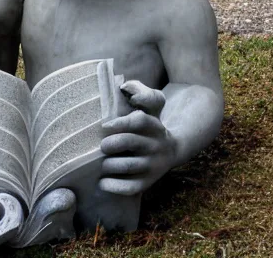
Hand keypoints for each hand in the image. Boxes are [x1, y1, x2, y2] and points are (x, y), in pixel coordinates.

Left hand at [99, 81, 177, 195]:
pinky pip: (131, 187)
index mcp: (154, 125)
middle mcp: (155, 145)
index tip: (104, 126)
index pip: (138, 121)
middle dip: (110, 144)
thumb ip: (140, 92)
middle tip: (102, 145)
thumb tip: (124, 86)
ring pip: (128, 165)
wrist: (171, 151)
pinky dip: (114, 186)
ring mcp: (153, 165)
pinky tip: (102, 182)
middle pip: (130, 142)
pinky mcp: (149, 182)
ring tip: (101, 163)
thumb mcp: (151, 107)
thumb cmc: (148, 126)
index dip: (120, 122)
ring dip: (109, 164)